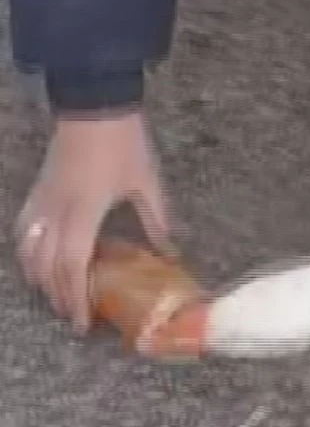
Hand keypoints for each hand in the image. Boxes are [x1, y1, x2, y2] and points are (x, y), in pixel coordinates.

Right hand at [16, 112, 171, 332]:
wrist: (93, 103)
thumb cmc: (123, 142)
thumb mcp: (146, 182)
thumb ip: (156, 220)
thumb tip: (170, 252)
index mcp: (83, 212)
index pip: (72, 267)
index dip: (75, 299)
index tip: (83, 323)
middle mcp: (55, 212)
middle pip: (46, 266)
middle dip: (57, 295)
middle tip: (73, 316)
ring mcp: (41, 200)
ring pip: (28, 250)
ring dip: (39, 278)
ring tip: (55, 295)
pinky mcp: (36, 189)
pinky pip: (23, 229)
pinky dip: (26, 251)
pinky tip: (36, 260)